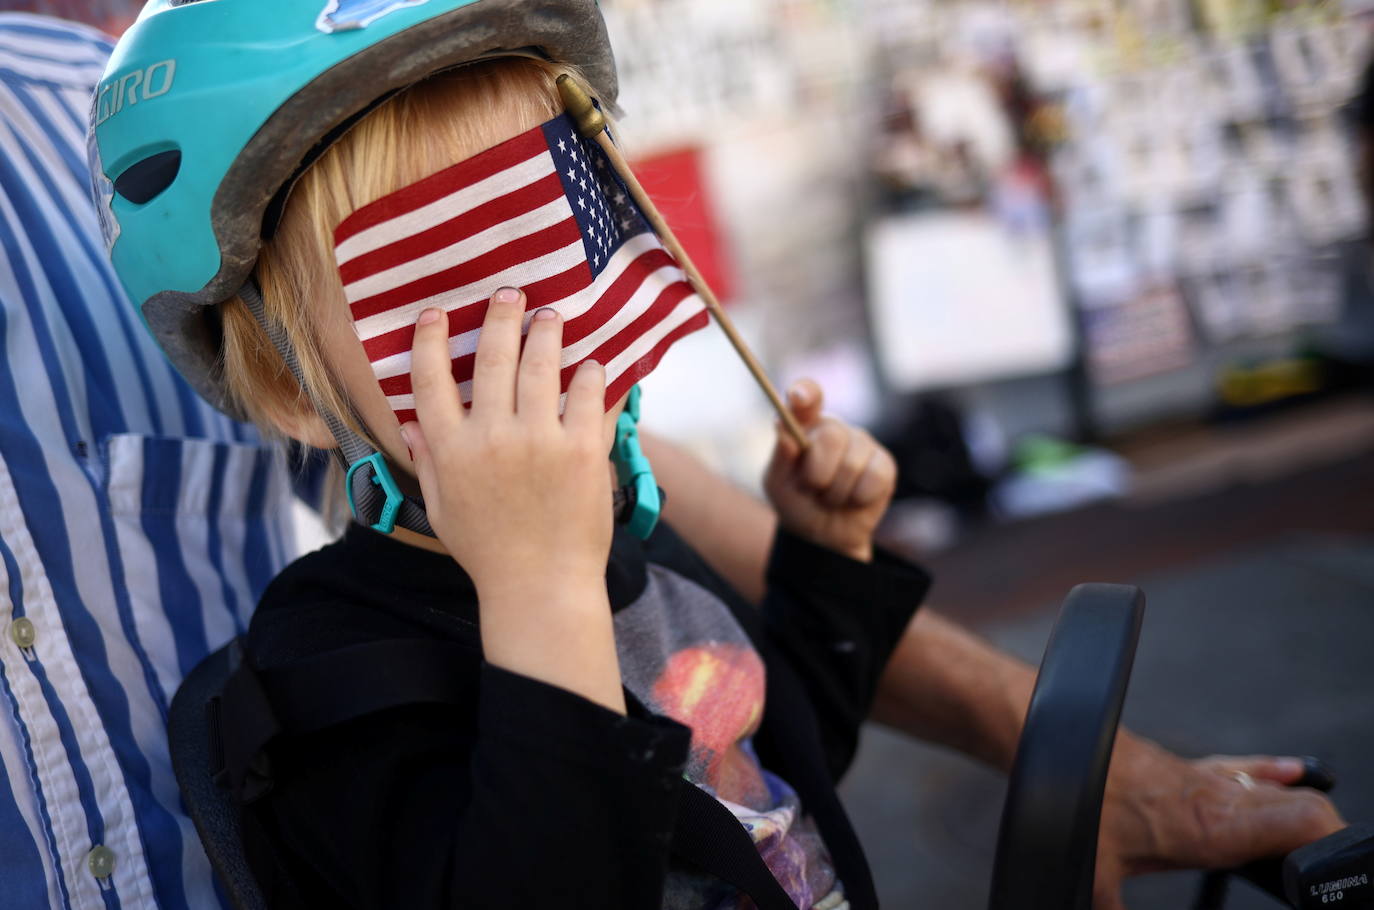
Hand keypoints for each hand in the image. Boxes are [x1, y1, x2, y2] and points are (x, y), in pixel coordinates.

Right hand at [401, 287, 623, 711]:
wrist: (541, 586)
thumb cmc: (488, 552)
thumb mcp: (441, 509)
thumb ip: (428, 462)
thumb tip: (410, 423)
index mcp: (451, 449)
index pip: (430, 379)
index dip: (431, 339)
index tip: (437, 314)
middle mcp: (491, 437)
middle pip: (491, 358)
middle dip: (500, 317)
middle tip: (510, 295)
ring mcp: (539, 440)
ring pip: (540, 365)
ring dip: (545, 332)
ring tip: (550, 317)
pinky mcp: (582, 449)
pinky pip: (586, 395)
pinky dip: (589, 374)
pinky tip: (590, 364)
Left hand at [763, 379, 896, 562]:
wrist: (822, 535)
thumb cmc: (797, 502)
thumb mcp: (777, 483)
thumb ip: (780, 455)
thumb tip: (781, 426)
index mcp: (805, 425)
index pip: (807, 396)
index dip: (805, 393)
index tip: (798, 397)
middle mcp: (835, 429)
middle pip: (831, 436)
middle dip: (816, 473)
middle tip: (811, 487)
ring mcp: (862, 444)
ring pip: (852, 464)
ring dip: (835, 493)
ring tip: (830, 497)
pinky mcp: (885, 465)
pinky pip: (874, 478)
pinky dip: (857, 498)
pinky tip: (852, 500)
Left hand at [1094, 737, 1345, 908]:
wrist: (1059, 743)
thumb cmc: (1078, 801)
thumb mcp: (1093, 877)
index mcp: (1211, 827)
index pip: (1299, 822)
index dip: (1328, 848)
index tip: (1332, 878)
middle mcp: (1220, 798)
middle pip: (1302, 809)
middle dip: (1327, 840)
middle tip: (1332, 876)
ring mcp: (1209, 781)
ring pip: (1277, 791)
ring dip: (1302, 815)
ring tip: (1317, 848)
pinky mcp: (1192, 771)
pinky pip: (1244, 770)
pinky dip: (1272, 775)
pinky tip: (1291, 773)